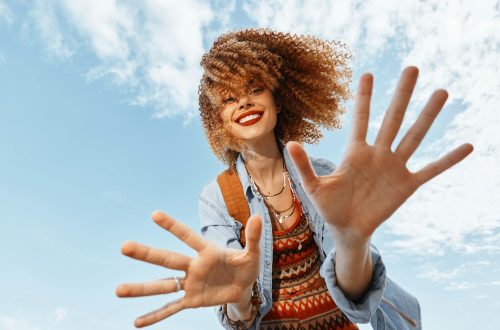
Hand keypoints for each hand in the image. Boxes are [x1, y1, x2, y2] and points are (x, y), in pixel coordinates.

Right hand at [116, 211, 261, 327]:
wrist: (243, 287)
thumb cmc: (245, 266)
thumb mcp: (252, 254)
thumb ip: (253, 237)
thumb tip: (258, 216)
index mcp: (207, 252)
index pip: (188, 237)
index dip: (173, 226)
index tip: (154, 214)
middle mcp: (193, 266)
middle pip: (167, 259)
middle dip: (146, 254)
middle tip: (123, 247)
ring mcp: (190, 284)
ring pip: (163, 285)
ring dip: (142, 289)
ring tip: (118, 290)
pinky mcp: (192, 301)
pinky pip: (171, 308)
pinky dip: (156, 316)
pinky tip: (137, 322)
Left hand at [287, 66, 472, 243]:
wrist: (348, 229)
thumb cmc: (330, 207)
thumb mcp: (314, 187)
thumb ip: (304, 166)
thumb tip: (290, 143)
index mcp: (355, 152)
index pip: (361, 119)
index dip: (365, 97)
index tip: (368, 73)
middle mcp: (378, 154)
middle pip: (392, 119)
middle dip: (402, 95)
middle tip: (413, 68)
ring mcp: (394, 168)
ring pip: (414, 136)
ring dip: (428, 115)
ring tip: (442, 92)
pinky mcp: (407, 185)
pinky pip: (431, 169)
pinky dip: (448, 159)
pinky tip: (467, 145)